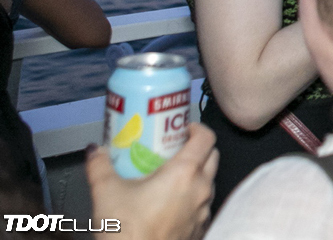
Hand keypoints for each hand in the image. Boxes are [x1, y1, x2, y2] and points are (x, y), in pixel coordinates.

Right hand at [88, 121, 218, 239]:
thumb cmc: (126, 233)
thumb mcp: (106, 193)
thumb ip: (99, 166)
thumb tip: (95, 151)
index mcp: (185, 173)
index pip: (206, 137)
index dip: (196, 127)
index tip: (182, 127)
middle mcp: (201, 189)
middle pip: (212, 156)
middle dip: (197, 148)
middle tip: (174, 148)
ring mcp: (203, 210)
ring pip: (208, 181)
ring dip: (196, 173)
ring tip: (170, 175)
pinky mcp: (200, 228)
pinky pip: (202, 204)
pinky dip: (192, 197)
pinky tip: (170, 202)